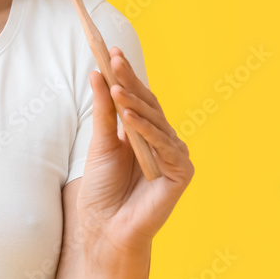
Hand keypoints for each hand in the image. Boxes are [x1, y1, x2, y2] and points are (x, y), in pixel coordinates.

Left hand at [76, 46, 193, 255]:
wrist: (104, 227)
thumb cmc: (102, 188)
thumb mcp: (100, 142)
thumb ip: (104, 110)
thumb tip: (98, 73)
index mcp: (145, 132)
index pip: (138, 97)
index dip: (127, 75)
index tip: (113, 51)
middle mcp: (163, 141)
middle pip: (149, 105)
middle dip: (130, 82)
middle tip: (115, 60)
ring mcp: (174, 156)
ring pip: (156, 122)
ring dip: (135, 104)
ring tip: (116, 89)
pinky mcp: (181, 174)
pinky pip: (164, 147)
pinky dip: (147, 132)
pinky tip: (129, 118)